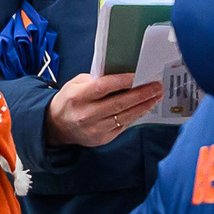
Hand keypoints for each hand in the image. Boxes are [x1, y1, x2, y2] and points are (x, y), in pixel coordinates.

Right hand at [46, 71, 162, 147]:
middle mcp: (86, 114)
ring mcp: (95, 128)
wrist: (57, 126)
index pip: (103, 87)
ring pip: (124, 116)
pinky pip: (124, 125)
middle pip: (119, 103)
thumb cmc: (70, 100)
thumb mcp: (76, 84)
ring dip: (143, 106)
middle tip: (156, 86)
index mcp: (78, 97)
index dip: (123, 81)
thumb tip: (122, 75)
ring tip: (156, 97)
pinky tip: (145, 107)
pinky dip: (136, 115)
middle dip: (141, 94)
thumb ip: (96, 79)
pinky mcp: (102, 138)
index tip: (139, 75)